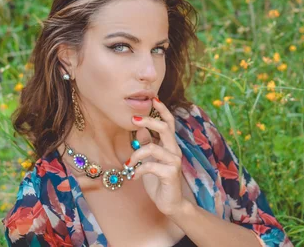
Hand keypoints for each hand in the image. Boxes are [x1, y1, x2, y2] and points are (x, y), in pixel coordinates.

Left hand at [127, 97, 186, 216]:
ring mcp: (174, 162)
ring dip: (137, 154)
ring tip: (129, 164)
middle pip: (165, 128)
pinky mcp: (170, 174)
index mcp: (169, 145)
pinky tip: (133, 176)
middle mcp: (174, 151)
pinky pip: (151, 166)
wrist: (170, 203)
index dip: (162, 110)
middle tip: (134, 119)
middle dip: (149, 121)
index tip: (153, 98)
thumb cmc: (159, 180)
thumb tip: (140, 128)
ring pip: (154, 148)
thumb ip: (147, 144)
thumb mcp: (150, 160)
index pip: (169, 123)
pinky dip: (138, 170)